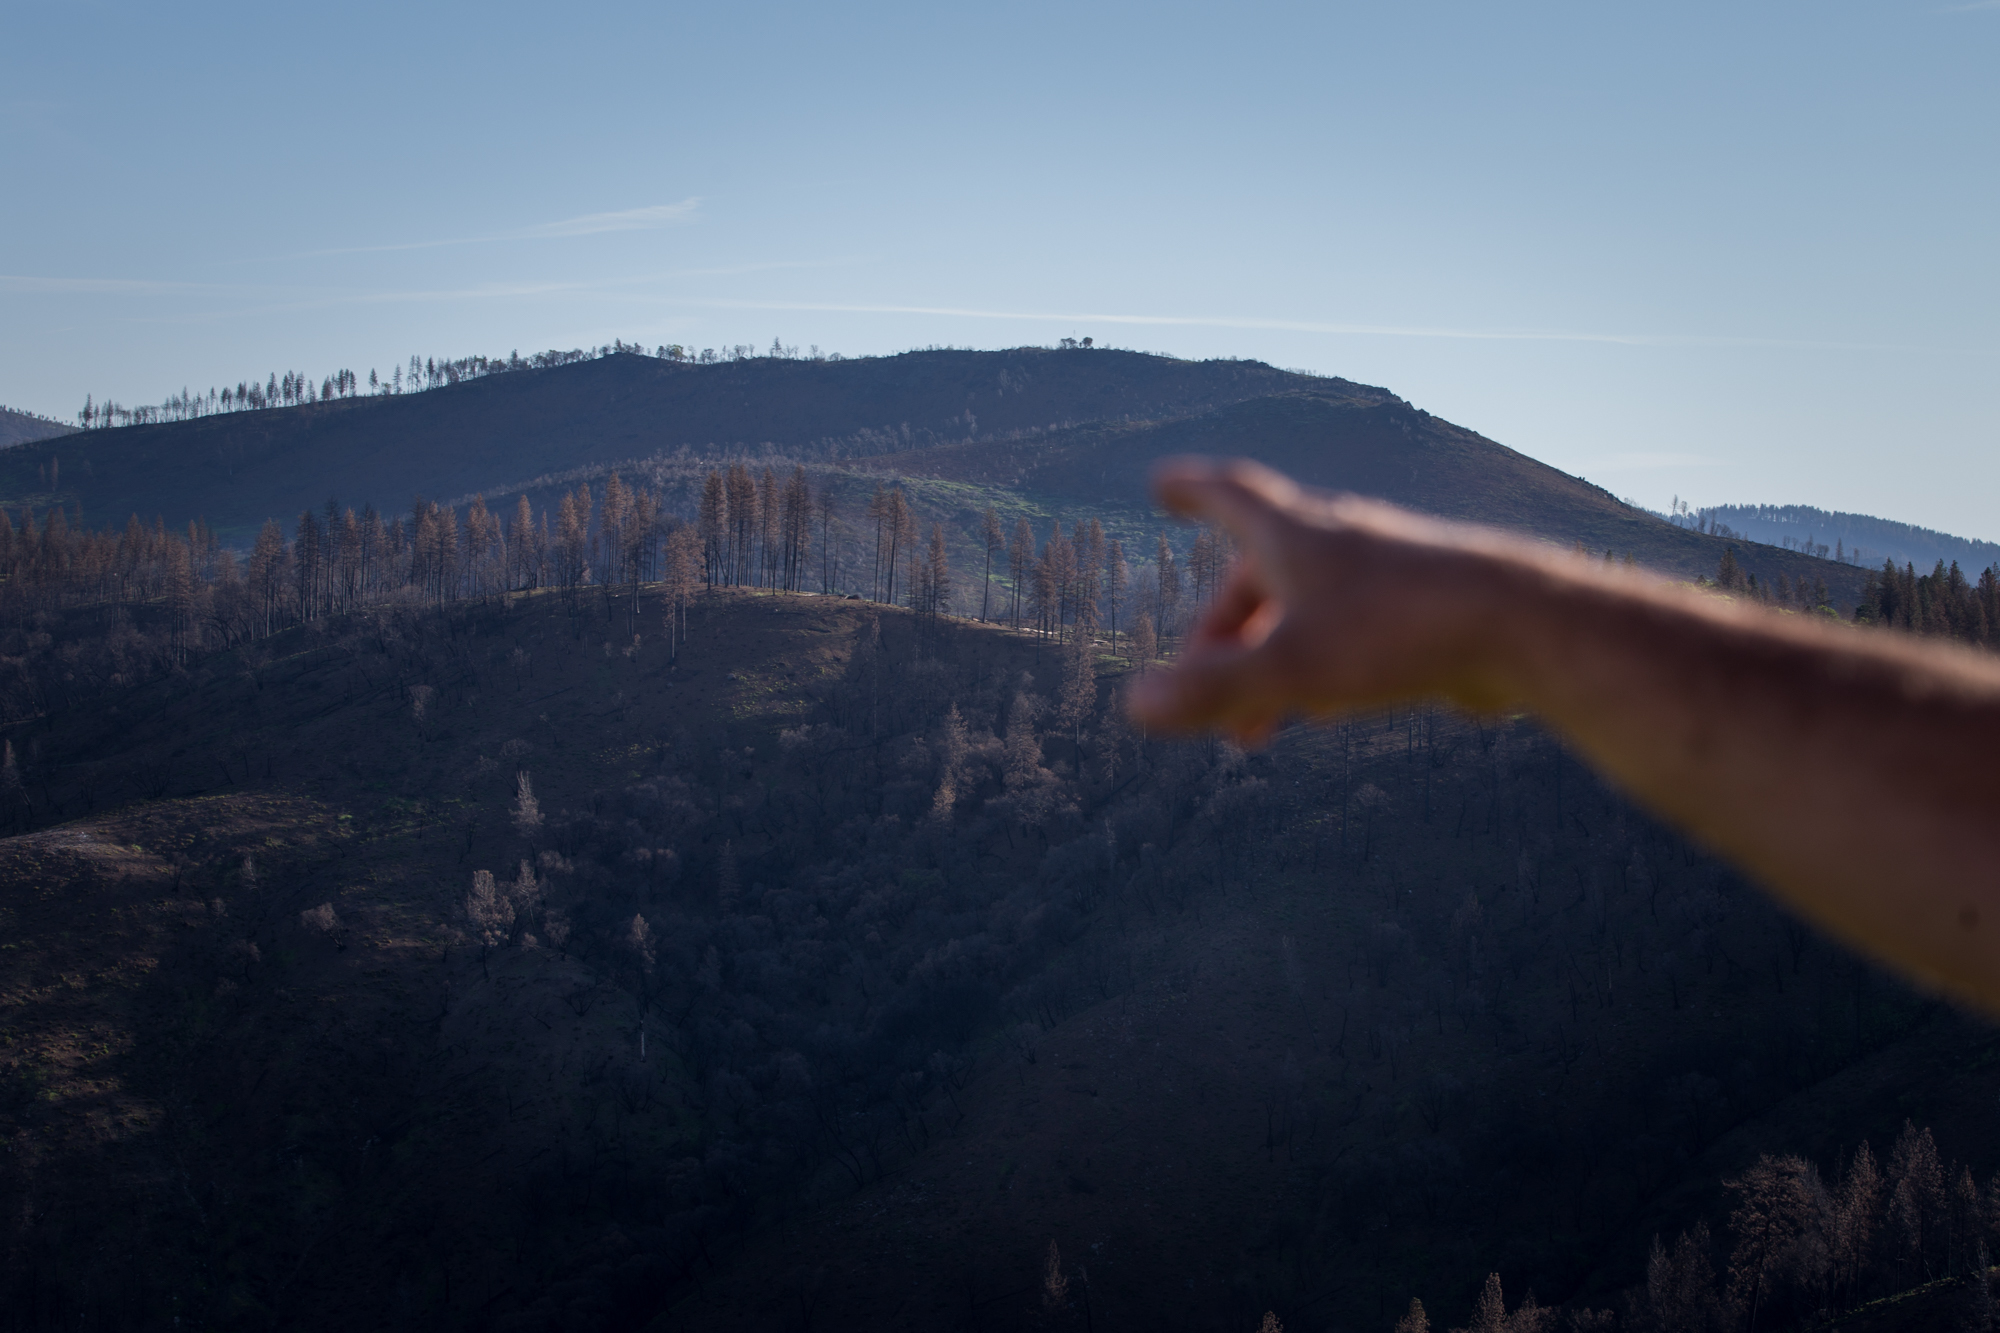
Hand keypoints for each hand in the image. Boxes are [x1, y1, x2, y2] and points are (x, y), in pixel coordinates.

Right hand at [1126, 457, 1518, 743]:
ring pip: (1305, 609)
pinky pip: (1351, 631)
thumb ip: (1211, 690)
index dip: (1190, 489)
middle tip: (1198, 689)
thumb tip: (1135, 706)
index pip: (1228, 495)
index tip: (1163, 484)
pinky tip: (1323, 710)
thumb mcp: (1291, 670)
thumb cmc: (1400, 634)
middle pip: (1259, 574)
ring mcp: (1384, 572)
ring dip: (1268, 661)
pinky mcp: (1424, 609)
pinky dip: (1316, 665)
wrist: (1526, 626)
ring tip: (1255, 730)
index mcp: (1296, 534)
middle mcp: (1339, 541)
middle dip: (1221, 633)